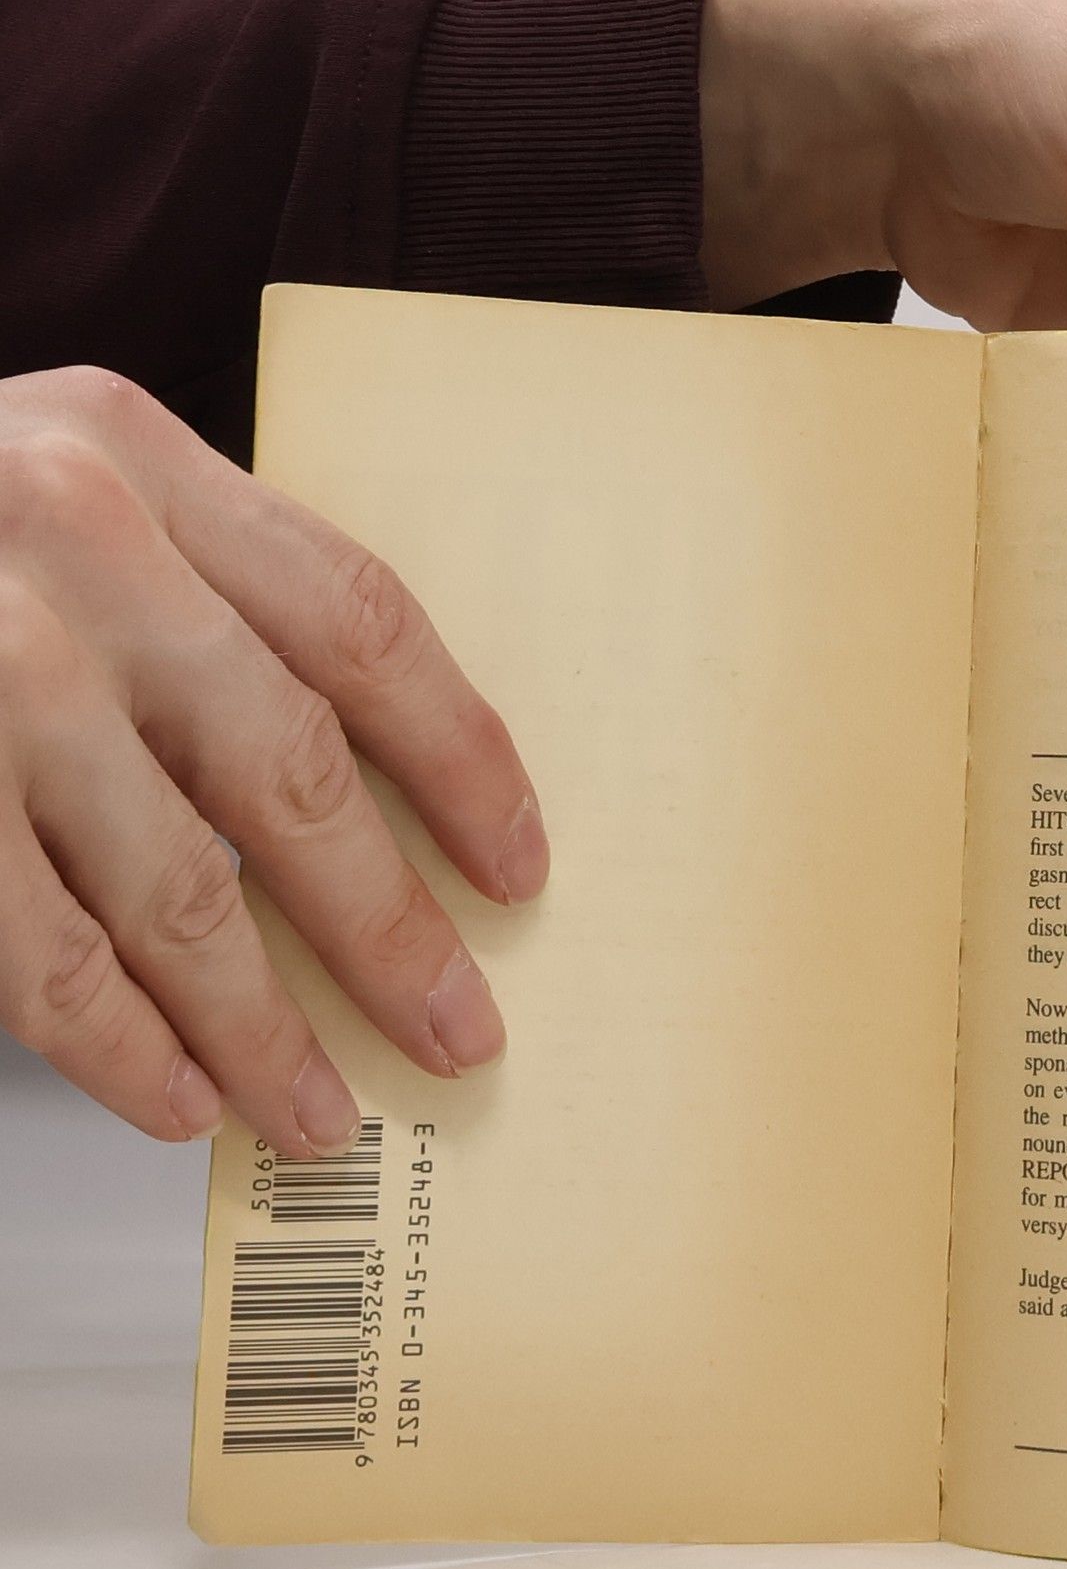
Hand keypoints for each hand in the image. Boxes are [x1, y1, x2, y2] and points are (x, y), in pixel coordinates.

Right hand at [0, 368, 548, 1153]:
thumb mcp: (55, 489)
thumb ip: (192, 591)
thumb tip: (362, 798)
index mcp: (137, 459)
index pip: (362, 624)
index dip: (459, 760)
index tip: (516, 866)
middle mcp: (67, 544)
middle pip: (294, 772)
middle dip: (389, 930)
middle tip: (459, 1030)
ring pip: (173, 885)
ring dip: (259, 1025)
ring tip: (319, 1110)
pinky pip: (37, 948)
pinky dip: (116, 1042)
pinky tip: (176, 1096)